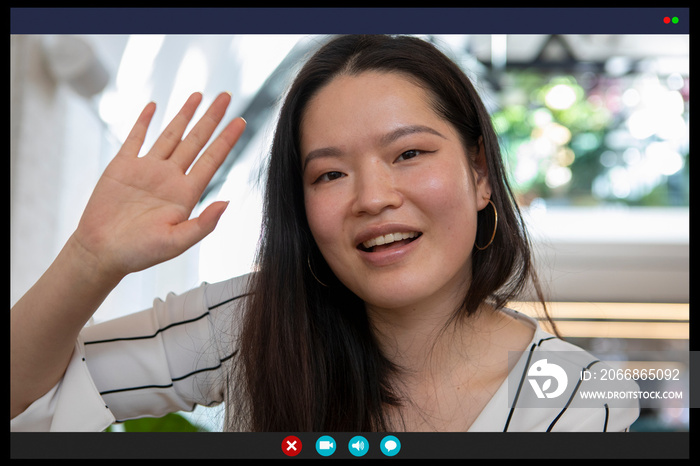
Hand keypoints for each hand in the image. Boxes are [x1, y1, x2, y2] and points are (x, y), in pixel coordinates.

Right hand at [71, 92, 245, 279]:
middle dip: (211, 118)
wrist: (102, 252)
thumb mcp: (176, 243)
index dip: (227, 139)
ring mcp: (147, 170)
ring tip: (198, 95)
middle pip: (196, 141)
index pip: (212, 159)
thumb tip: (227, 203)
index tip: (241, 121)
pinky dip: (144, 122)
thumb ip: (203, 224)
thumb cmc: (139, 253)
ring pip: (171, 135)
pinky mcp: (122, 167)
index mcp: (186, 194)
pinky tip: (154, 106)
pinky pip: (135, 138)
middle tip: (227, 96)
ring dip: (184, 114)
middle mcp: (170, 177)